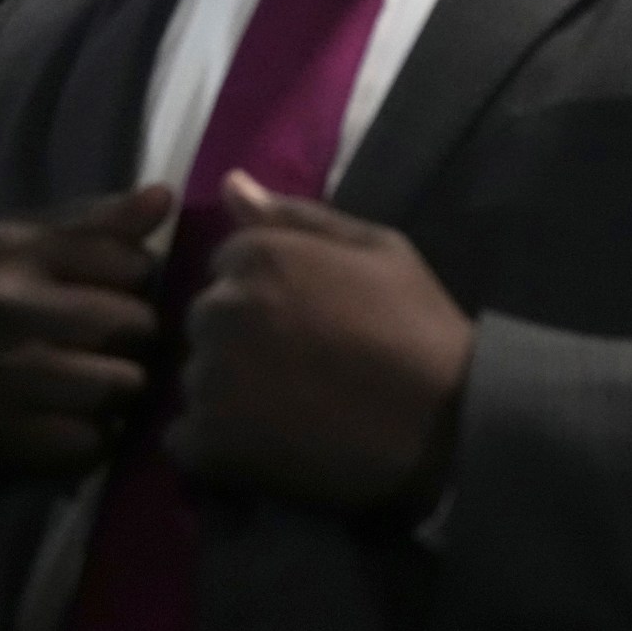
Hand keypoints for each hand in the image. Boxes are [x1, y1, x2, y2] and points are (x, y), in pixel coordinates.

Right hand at [0, 187, 170, 505]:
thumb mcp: (9, 253)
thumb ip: (90, 226)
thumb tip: (163, 197)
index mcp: (9, 250)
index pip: (131, 262)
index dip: (139, 285)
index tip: (116, 295)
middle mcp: (0, 305)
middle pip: (135, 325)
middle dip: (138, 343)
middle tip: (113, 350)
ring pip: (121, 386)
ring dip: (120, 395)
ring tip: (93, 389)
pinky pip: (89, 442)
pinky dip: (89, 441)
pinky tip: (66, 426)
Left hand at [166, 171, 474, 514]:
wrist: (446, 420)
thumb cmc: (418, 326)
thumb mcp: (378, 249)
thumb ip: (298, 217)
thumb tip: (231, 183)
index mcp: (257, 256)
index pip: (227, 267)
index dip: (268, 296)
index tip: (309, 323)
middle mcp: (221, 309)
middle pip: (207, 321)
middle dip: (241, 339)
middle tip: (301, 369)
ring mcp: (210, 377)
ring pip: (196, 378)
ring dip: (227, 392)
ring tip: (290, 411)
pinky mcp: (210, 440)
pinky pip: (185, 439)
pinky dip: (217, 446)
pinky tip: (268, 447)